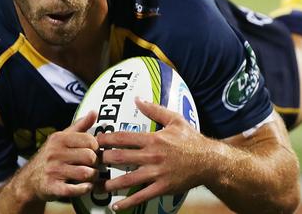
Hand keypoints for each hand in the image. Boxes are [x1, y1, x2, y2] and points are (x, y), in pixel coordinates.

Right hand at [20, 111, 99, 201]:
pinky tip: (84, 186)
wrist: (28, 181)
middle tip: (92, 166)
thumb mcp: (61, 138)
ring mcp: (53, 171)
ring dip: (92, 177)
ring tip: (90, 176)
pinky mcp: (52, 188)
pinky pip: (76, 189)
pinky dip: (85, 189)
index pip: (89, 141)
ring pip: (86, 173)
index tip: (93, 152)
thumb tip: (94, 112)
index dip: (96, 148)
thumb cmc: (51, 157)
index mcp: (59, 139)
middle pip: (90, 157)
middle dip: (95, 163)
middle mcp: (55, 153)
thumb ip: (79, 126)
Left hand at [96, 98, 210, 210]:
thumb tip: (138, 99)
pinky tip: (115, 206)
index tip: (95, 141)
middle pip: (121, 158)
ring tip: (98, 185)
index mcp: (153, 139)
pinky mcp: (162, 187)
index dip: (107, 139)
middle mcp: (153, 156)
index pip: (124, 138)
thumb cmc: (191, 139)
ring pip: (128, 179)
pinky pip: (142, 196)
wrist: (209, 161)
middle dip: (104, 160)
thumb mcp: (175, 119)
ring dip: (111, 183)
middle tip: (92, 162)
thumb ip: (154, 110)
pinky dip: (127, 202)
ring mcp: (157, 173)